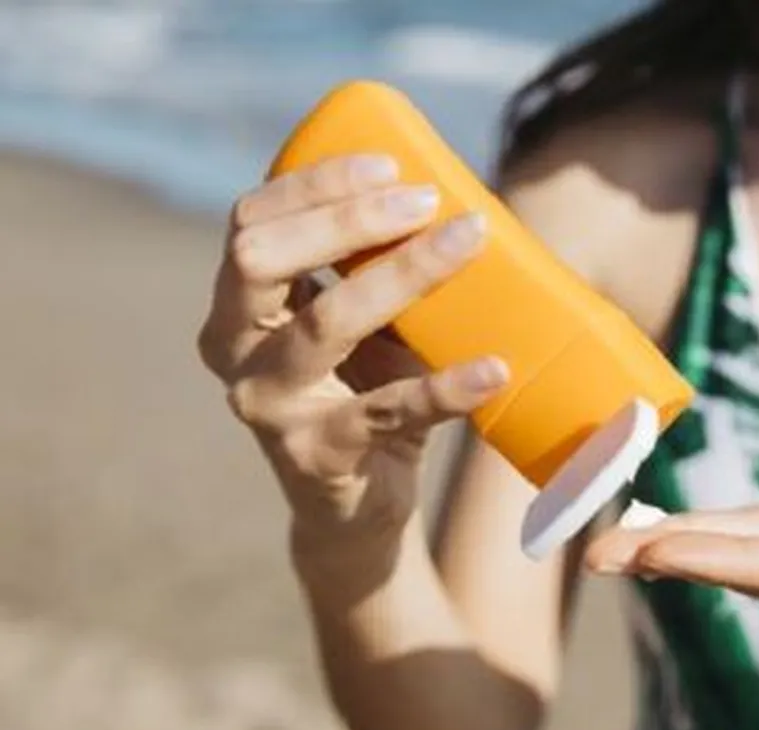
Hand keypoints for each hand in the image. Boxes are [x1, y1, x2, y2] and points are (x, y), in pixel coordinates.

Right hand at [197, 154, 507, 576]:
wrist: (357, 506)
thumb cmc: (365, 392)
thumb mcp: (363, 324)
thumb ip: (376, 268)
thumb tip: (460, 197)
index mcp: (237, 305)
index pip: (251, 220)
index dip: (316, 184)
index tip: (392, 163)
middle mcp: (232, 350)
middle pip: (263, 257)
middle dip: (348, 219)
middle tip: (429, 201)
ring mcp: (267, 407)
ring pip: (326, 322)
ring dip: (403, 274)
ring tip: (468, 242)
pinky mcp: (316, 457)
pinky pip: (387, 411)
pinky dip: (446, 387)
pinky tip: (494, 368)